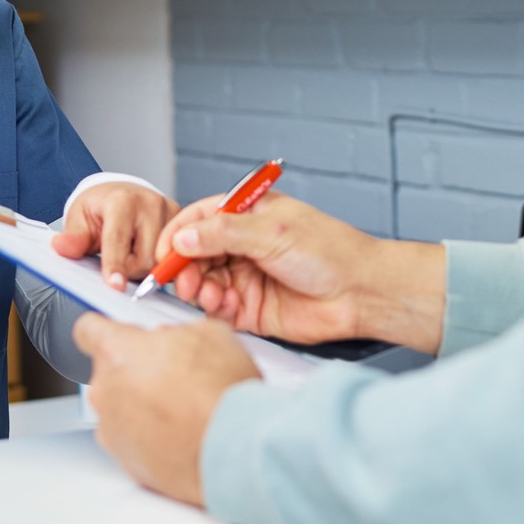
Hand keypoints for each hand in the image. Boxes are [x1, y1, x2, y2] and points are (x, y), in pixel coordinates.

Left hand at [53, 179, 179, 288]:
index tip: (115, 286)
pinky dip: (161, 262)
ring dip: (145, 267)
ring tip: (132, 255)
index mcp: (122, 200)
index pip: (118, 239)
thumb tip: (61, 246)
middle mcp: (150, 203)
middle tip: (117, 263)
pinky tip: (148, 255)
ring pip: (162, 261)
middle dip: (130, 270)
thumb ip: (73, 237)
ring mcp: (170, 211)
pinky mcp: (182, 221)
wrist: (121, 193)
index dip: (115, 265)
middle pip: (145, 257)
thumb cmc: (100, 207)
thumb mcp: (79, 218)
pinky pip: (175, 256)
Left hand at [72, 315, 258, 505]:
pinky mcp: (125, 461)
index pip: (87, 330)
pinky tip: (180, 433)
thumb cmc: (220, 393)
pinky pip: (131, 441)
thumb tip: (174, 340)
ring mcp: (111, 430)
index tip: (114, 334)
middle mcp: (105, 391)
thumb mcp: (210, 334)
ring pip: (120, 409)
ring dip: (143, 406)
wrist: (232, 448)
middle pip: (110, 373)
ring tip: (182, 409)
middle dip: (137, 371)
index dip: (103, 330)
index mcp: (118, 351)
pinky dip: (150, 437)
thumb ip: (176, 332)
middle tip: (173, 376)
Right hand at [153, 192, 447, 352]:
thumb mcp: (272, 232)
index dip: (178, 234)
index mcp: (250, 215)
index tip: (163, 253)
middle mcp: (245, 245)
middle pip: (197, 253)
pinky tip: (221, 306)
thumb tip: (183, 237)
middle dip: (184, 266)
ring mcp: (248, 276)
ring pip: (205, 281)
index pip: (200, 218)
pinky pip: (220, 308)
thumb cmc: (330, 252)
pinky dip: (214, 308)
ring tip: (205, 294)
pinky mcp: (252, 308)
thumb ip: (223, 234)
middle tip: (180, 280)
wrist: (360, 293)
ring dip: (199, 288)